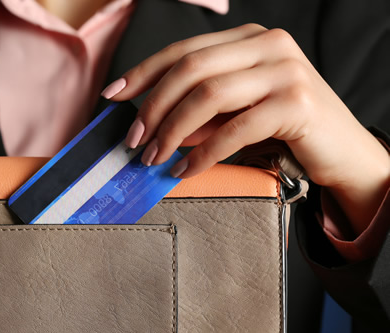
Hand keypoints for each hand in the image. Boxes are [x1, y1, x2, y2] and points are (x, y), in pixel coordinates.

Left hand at [102, 23, 389, 234]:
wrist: (344, 153)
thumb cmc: (284, 130)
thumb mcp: (236, 111)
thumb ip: (199, 109)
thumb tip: (147, 124)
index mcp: (249, 38)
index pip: (184, 50)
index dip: (143, 72)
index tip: (113, 96)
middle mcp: (269, 44)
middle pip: (190, 69)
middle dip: (153, 107)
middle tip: (133, 141)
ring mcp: (286, 70)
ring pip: (208, 94)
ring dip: (172, 130)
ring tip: (154, 158)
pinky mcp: (297, 102)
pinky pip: (235, 127)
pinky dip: (203, 152)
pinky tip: (186, 169)